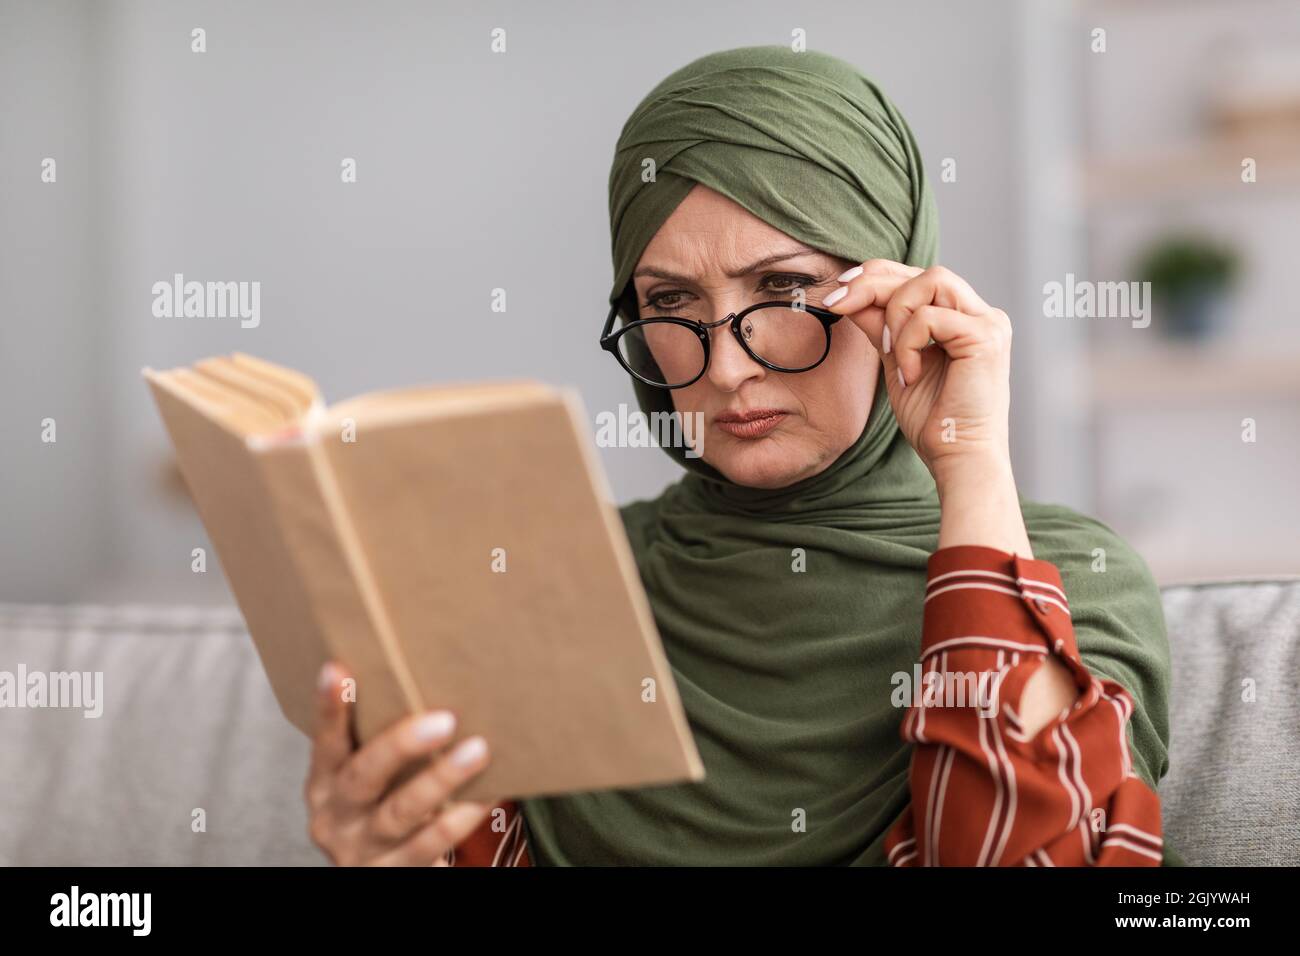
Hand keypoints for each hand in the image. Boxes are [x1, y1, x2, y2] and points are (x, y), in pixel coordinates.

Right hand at [305, 661, 498, 865]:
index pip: (325, 742)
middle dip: (402, 744)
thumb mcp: (366, 781)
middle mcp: (335, 817)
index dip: (329, 708)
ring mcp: (361, 849)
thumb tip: (428, 680)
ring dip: (442, 779)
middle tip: (445, 719)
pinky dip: (460, 818)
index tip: (338, 670)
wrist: (376, 873)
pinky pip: (429, 844)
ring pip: (401, 812)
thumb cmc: (380, 808)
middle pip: (364, 776)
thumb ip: (378, 744)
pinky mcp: (391, 873)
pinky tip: (487, 794)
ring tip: (477, 751)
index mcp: (323, 784)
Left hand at [824, 259, 1013, 485]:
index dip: (877, 276)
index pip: (918, 277)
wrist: (957, 457)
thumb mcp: (896, 361)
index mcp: (962, 318)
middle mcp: (980, 314)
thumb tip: (849, 294)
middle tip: (836, 302)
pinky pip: (930, 317)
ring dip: (896, 315)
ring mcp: (988, 322)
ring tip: (891, 354)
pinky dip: (908, 344)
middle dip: (873, 284)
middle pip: (923, 272)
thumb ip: (880, 326)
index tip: (838, 292)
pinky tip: (911, 376)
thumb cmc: (932, 419)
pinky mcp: (986, 336)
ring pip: (931, 281)